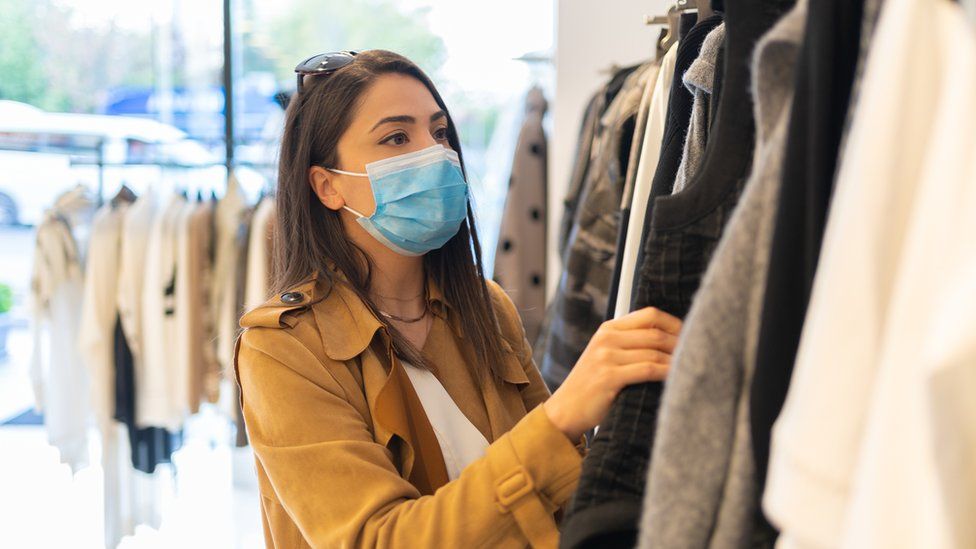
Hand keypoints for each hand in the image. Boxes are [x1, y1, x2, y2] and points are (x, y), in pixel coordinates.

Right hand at [543, 307, 681, 440]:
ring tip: (690, 368)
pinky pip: (647, 369)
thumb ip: (630, 344)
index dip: (674, 323)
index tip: (690, 335)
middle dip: (680, 344)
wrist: (565, 410)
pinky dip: (666, 373)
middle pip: (655, 333)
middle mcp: (607, 338)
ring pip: (654, 352)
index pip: (649, 315)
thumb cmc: (592, 386)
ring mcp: (606, 356)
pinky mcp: (609, 376)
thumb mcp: (606, 356)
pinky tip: (676, 378)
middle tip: (697, 354)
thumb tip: (669, 341)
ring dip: (676, 361)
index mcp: (608, 329)